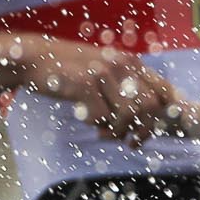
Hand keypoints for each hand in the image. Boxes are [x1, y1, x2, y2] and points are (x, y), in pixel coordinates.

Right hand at [21, 40, 177, 148]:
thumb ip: (128, 84)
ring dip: (117, 132)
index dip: (165, 115)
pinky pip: (101, 118)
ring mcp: (103, 73)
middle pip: (151, 107)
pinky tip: (85, 118)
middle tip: (130, 141)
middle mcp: (122, 64)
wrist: (35, 57)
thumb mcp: (105, 68)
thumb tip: (153, 112)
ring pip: (128, 115)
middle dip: (143, 131)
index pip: (164, 90)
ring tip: (104, 133)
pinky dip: (94, 125)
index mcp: (131, 62)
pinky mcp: (84, 84)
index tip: (150, 129)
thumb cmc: (71, 69)